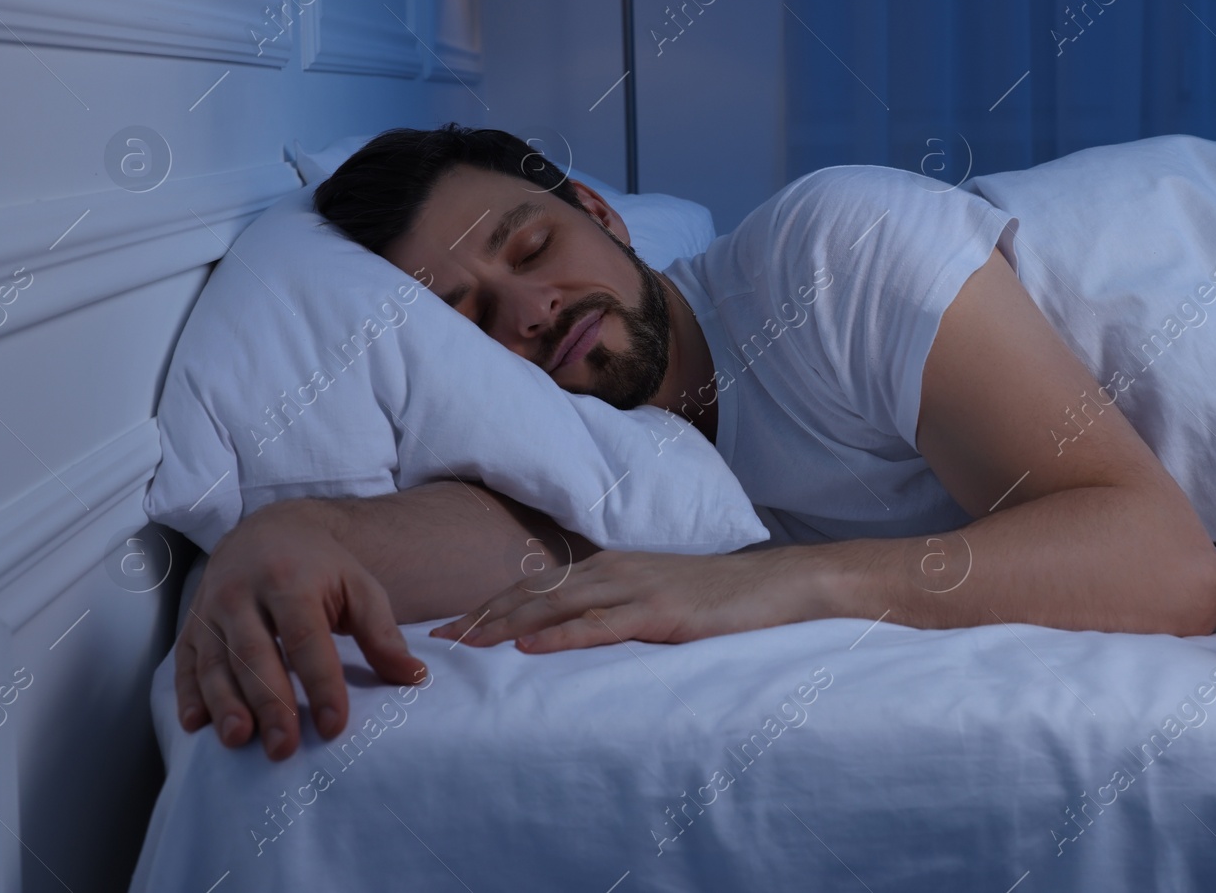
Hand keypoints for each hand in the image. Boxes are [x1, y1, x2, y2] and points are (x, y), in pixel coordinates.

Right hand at [174, 499, 426, 759]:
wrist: (268, 529)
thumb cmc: (321, 568)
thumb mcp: (359, 586)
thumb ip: (382, 634)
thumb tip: (413, 677)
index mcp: (291, 581)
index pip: (306, 639)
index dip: (320, 683)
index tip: (334, 726)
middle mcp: (244, 593)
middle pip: (255, 655)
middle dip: (269, 704)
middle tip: (283, 749)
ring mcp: (211, 609)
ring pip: (215, 662)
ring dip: (226, 705)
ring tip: (240, 740)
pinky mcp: (191, 624)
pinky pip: (185, 662)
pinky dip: (187, 695)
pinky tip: (196, 725)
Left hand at [428, 546, 833, 652]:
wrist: (777, 586)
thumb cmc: (718, 599)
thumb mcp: (657, 598)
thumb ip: (615, 610)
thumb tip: (573, 633)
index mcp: (609, 567)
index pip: (536, 585)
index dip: (490, 604)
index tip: (450, 625)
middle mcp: (614, 570)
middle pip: (534, 592)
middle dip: (483, 614)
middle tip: (437, 637)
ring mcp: (637, 588)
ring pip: (557, 606)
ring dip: (507, 625)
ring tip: (467, 643)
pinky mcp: (661, 612)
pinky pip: (601, 625)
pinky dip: (561, 635)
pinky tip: (530, 647)